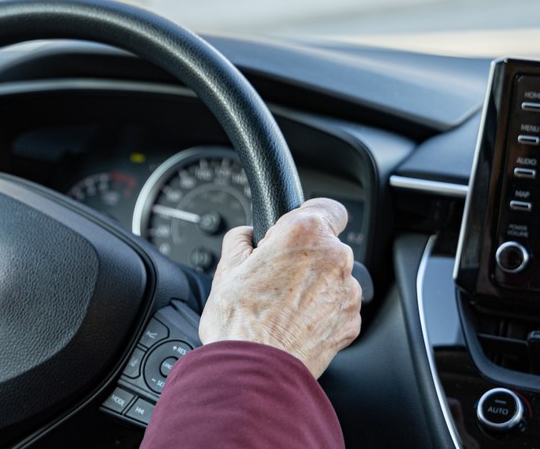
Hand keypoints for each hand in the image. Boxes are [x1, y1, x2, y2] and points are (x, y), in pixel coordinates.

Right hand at [198, 198, 361, 377]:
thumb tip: (247, 236)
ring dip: (314, 284)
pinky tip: (293, 322)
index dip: (308, 215)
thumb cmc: (239, 322)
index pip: (328, 206)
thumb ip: (241, 239)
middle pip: (328, 244)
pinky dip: (321, 311)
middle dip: (305, 255)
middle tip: (274, 275)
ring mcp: (347, 292)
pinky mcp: (350, 322)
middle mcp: (335, 258)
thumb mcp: (226, 267)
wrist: (254, 371)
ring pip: (334, 277)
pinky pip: (338, 306)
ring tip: (281, 305)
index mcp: (305, 234)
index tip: (294, 228)